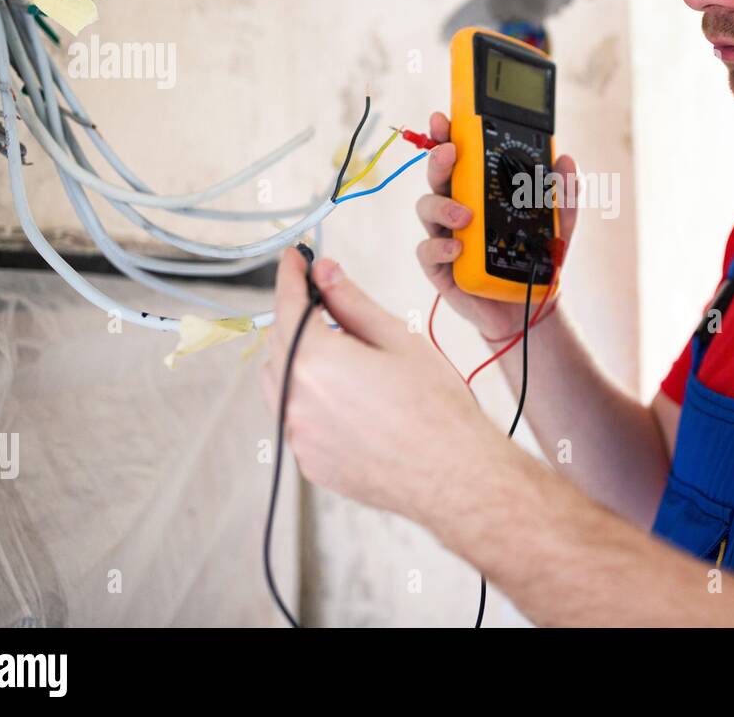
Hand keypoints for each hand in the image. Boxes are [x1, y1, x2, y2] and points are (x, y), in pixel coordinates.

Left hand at [260, 247, 499, 521]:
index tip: (294, 259)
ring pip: (279, 384)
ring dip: (297, 360)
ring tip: (342, 355)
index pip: (289, 305)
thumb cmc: (436, 408)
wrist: (454, 475)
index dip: (291, 276)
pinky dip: (309, 399)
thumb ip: (352, 303)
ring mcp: (299, 436)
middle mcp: (296, 400)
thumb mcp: (398, 339)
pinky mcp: (309, 463)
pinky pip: (295, 419)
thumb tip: (326, 273)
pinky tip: (348, 398)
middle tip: (329, 305)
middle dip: (297, 320)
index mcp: (316, 361)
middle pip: (278, 344)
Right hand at [415, 111, 577, 340]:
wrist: (531, 305)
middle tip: (450, 152)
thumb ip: (565, 193)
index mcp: (480, 190)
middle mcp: (457, 207)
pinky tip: (458, 248)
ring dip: (442, 206)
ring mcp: (445, 235)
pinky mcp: (441, 267)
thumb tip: (566, 161)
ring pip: (427, 208)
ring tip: (465, 217)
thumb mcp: (560, 223)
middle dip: (438, 159)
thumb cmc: (538, 256)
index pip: (460, 156)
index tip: (444, 118)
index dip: (446, 134)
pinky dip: (440, 248)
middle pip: (438, 174)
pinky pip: (428, 251)